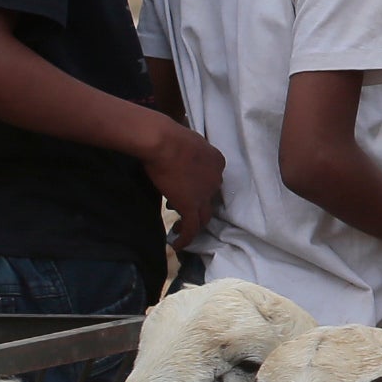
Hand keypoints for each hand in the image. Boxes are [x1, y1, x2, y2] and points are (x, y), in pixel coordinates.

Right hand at [141, 115, 225, 244]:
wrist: (164, 142)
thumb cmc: (170, 136)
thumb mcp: (187, 142)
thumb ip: (188, 153)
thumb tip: (177, 156)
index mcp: (217, 161)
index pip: (212, 179)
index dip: (199, 187)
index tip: (185, 189)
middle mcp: (216, 179)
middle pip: (210, 198)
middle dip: (196, 204)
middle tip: (179, 206)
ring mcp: (205, 194)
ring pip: (204, 217)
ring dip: (193, 224)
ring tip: (180, 228)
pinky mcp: (191, 205)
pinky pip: (192, 228)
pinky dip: (186, 238)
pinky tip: (177, 245)